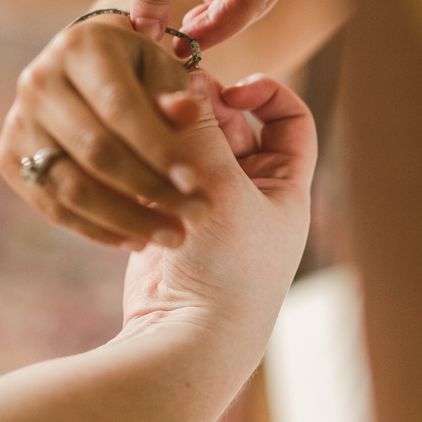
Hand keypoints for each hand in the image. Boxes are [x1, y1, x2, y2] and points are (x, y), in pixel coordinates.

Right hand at [0, 12, 208, 247]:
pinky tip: (135, 239)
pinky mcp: (8, 156)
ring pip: (71, 185)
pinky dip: (95, 228)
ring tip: (170, 236)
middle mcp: (39, 80)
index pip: (121, 107)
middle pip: (96, 150)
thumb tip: (185, 112)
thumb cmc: (137, 71)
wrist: (84, 73)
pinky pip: (52, 204)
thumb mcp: (162, 72)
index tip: (195, 183)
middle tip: (193, 216)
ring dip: (125, 219)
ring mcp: (18, 120)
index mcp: (80, 47)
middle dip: (150, 190)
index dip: (159, 148)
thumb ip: (174, 94)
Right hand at [120, 72, 316, 360]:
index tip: (230, 91)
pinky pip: (160, 174)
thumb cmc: (226, 272)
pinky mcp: (168, 221)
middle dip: (203, 109)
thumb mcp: (222, 191)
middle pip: (231, 127)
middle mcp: (251, 194)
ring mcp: (208, 209)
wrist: (186, 343)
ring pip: (191, 149)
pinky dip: (147, 158)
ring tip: (146, 122)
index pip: (290, 119)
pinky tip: (131, 153)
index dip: (266, 94)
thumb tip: (185, 79)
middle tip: (172, 97)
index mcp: (284, 186)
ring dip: (171, 132)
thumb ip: (203, 133)